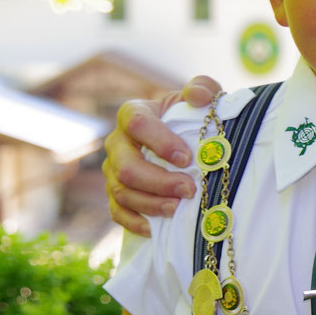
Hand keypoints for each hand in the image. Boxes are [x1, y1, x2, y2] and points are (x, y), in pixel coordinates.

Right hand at [104, 76, 221, 233]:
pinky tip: (156, 227)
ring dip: (150, 203)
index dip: (160, 142)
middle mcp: (117, 143)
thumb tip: (197, 96)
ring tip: (178, 208)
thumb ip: (202, 87)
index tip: (186, 158)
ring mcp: (113, 171)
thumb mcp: (201, 96)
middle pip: (126, 166)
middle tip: (188, 190)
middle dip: (158, 181)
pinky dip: (135, 221)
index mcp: (134, 114)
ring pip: (121, 191)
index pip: (137, 124)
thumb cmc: (191, 117)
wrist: (185, 141)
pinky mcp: (116, 194)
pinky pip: (117, 212)